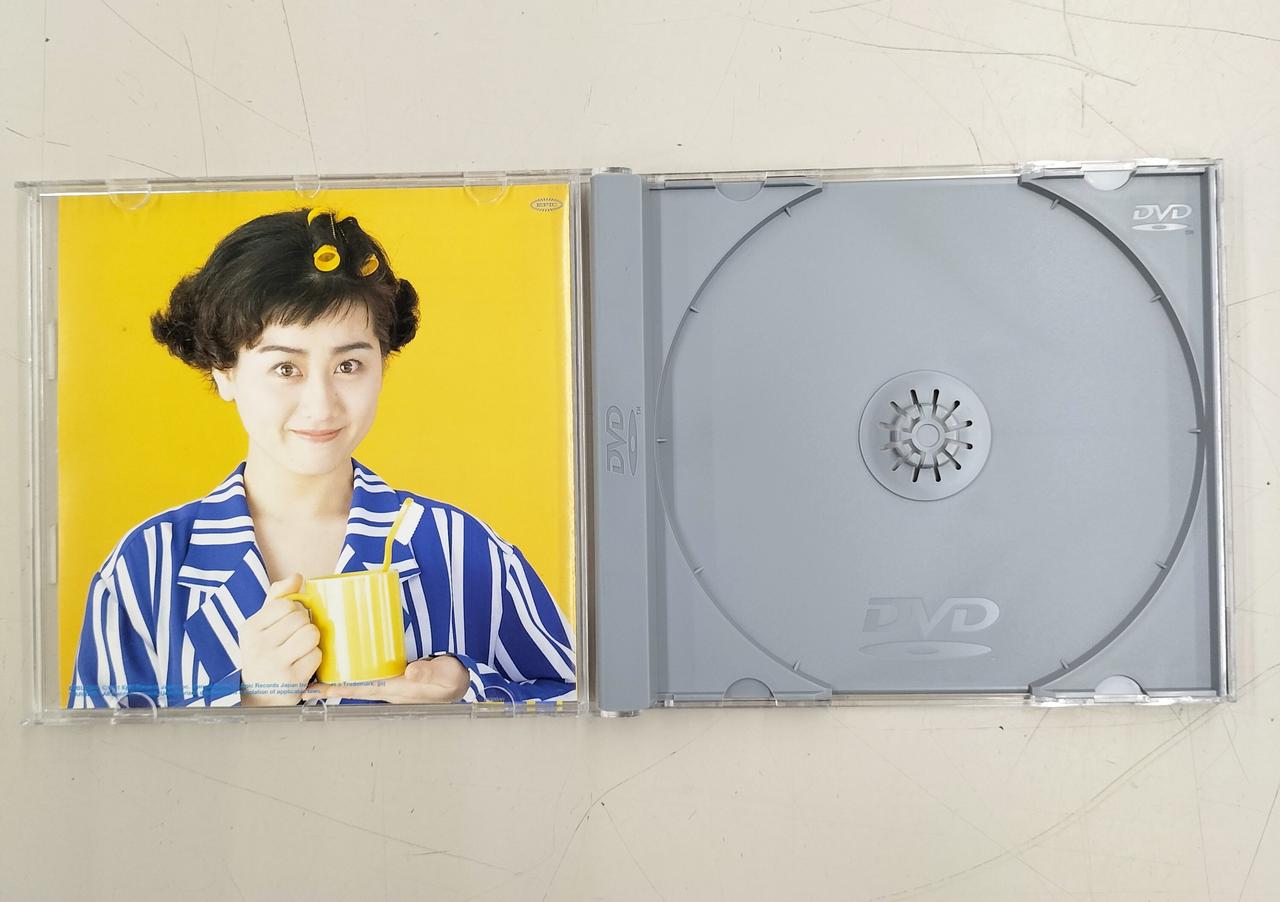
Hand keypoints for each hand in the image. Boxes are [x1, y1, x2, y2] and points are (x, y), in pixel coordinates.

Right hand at [239, 573, 323, 706]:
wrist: (259, 697)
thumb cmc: (265, 654)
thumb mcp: (263, 625)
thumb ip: (278, 598)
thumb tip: (297, 576)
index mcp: (249, 628)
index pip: (286, 604)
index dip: (296, 611)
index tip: (288, 624)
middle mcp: (257, 645)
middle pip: (301, 618)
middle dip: (305, 626)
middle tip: (295, 640)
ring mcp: (273, 663)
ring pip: (311, 634)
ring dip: (312, 642)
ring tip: (300, 651)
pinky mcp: (290, 680)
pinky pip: (317, 655)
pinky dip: (314, 659)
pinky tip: (302, 665)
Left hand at [306, 655, 470, 703]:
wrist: (462, 681)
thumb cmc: (452, 680)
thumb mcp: (444, 675)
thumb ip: (429, 671)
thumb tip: (411, 670)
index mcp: (395, 689)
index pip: (359, 690)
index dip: (335, 689)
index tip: (314, 689)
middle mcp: (387, 688)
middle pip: (351, 687)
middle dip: (328, 685)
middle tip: (304, 681)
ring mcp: (390, 683)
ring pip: (358, 681)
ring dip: (338, 678)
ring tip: (317, 670)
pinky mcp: (394, 676)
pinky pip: (368, 674)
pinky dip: (353, 671)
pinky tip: (345, 662)